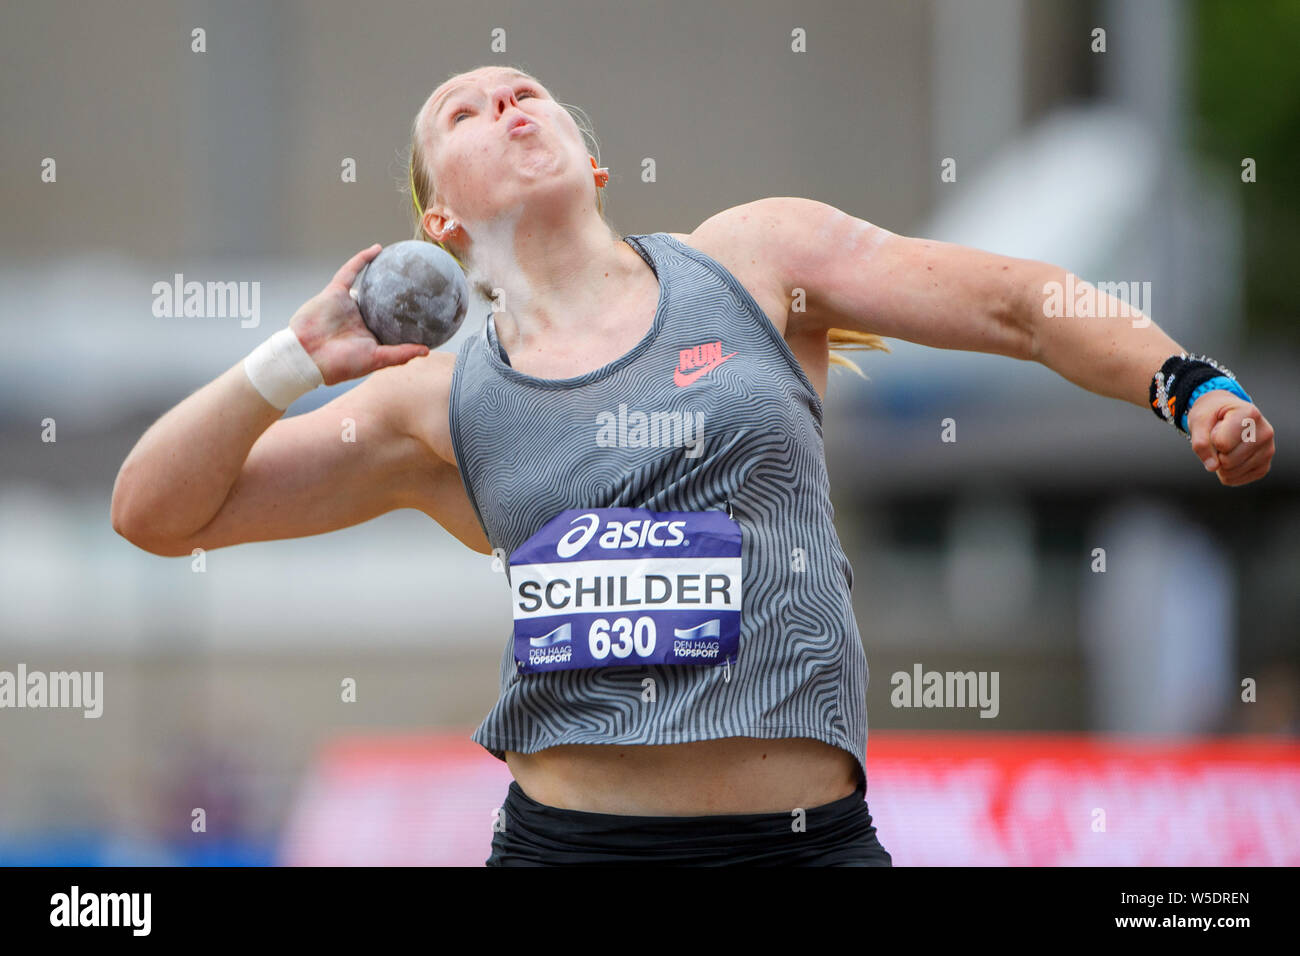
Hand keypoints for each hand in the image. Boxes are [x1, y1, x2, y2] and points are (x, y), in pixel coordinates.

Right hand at [288, 244, 429, 385]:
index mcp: (370, 335)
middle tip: (421, 282)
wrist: (305, 356)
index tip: (429, 310)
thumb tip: (426, 350)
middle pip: (383, 302)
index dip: (408, 318)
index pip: (393, 324)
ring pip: (368, 284)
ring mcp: (348, 305)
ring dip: (382, 271)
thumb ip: (400, 354)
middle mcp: (361, 319)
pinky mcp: (335, 292)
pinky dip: (362, 259)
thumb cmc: (340, 364)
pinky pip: (350, 271)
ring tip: (402, 260)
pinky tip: (378, 249)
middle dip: (398, 293)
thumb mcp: (375, 360)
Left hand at [1187, 390, 1274, 485]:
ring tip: (1226, 446)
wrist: (1225, 414)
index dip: (1211, 439)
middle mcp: (1265, 432)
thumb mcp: (1198, 421)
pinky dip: (1224, 473)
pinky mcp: (1264, 467)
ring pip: (1231, 472)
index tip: (1217, 426)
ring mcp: (1268, 451)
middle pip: (1228, 461)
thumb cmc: (1212, 415)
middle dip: (1215, 453)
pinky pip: (1235, 480)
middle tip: (1220, 438)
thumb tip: (1213, 467)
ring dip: (1219, 464)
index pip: (1222, 443)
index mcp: (1250, 415)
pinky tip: (1229, 456)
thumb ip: (1200, 442)